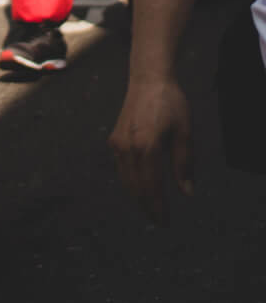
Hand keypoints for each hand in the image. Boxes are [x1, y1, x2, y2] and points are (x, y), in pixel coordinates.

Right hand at [110, 75, 193, 224]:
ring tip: (150, 208)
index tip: (166, 222)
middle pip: (136, 187)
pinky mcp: (115, 139)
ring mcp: (118, 143)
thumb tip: (187, 193)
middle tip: (159, 221)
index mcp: (147, 147)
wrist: (148, 80)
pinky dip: (130, 182)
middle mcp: (128, 147)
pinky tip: (140, 187)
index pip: (152, 187)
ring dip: (137, 197)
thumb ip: (184, 165)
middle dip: (147, 207)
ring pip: (126, 180)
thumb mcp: (184, 133)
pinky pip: (121, 168)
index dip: (158, 207)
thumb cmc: (170, 103)